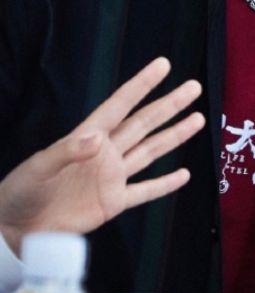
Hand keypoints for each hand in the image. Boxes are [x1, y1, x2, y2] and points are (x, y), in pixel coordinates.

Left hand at [0, 57, 204, 254]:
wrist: (15, 228)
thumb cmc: (21, 190)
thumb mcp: (40, 166)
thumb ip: (69, 151)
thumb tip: (99, 138)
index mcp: (88, 135)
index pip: (121, 104)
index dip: (142, 84)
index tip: (163, 65)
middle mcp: (106, 151)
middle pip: (144, 123)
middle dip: (169, 104)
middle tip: (193, 86)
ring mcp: (112, 176)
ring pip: (151, 151)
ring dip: (174, 135)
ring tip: (198, 119)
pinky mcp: (113, 202)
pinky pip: (145, 191)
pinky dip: (165, 184)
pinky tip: (184, 174)